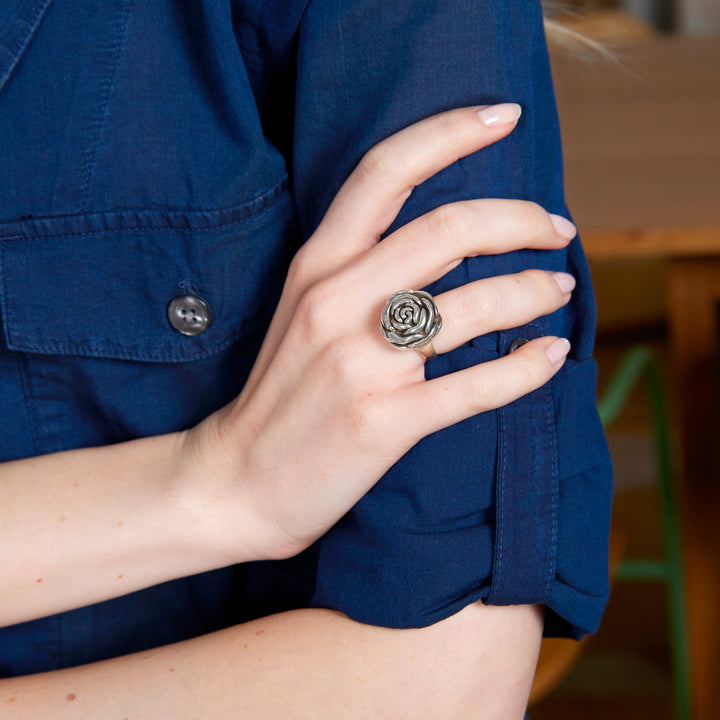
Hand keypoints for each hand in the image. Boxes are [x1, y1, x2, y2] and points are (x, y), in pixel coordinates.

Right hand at [188, 105, 576, 560]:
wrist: (238, 479)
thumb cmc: (280, 392)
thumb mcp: (304, 309)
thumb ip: (363, 267)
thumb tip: (450, 238)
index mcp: (317, 265)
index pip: (385, 171)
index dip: (449, 131)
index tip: (503, 116)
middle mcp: (337, 302)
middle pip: (450, 229)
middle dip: (521, 219)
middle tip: (556, 229)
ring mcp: (362, 363)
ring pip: (474, 306)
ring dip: (532, 291)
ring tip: (557, 290)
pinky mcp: (385, 421)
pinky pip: (477, 385)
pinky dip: (527, 367)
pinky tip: (548, 355)